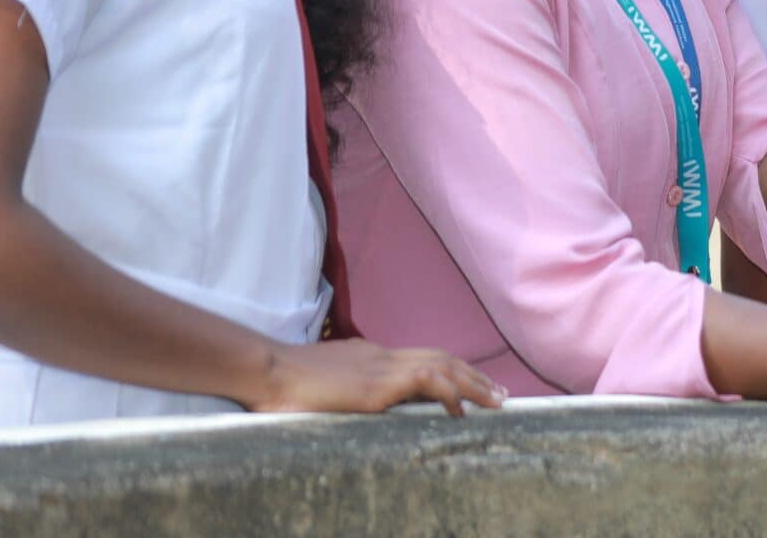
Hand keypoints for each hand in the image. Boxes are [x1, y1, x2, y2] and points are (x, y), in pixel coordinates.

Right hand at [251, 338, 507, 417]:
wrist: (266, 369)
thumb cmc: (282, 381)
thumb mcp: (322, 382)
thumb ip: (343, 388)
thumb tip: (352, 399)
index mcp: (368, 355)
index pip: (420, 358)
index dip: (449, 370)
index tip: (470, 383)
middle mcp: (380, 355)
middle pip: (439, 357)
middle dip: (473, 374)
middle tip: (500, 391)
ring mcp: (380, 367)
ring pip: (441, 366)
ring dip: (473, 383)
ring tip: (496, 401)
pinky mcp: (376, 386)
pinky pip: (425, 381)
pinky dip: (449, 392)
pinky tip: (461, 410)